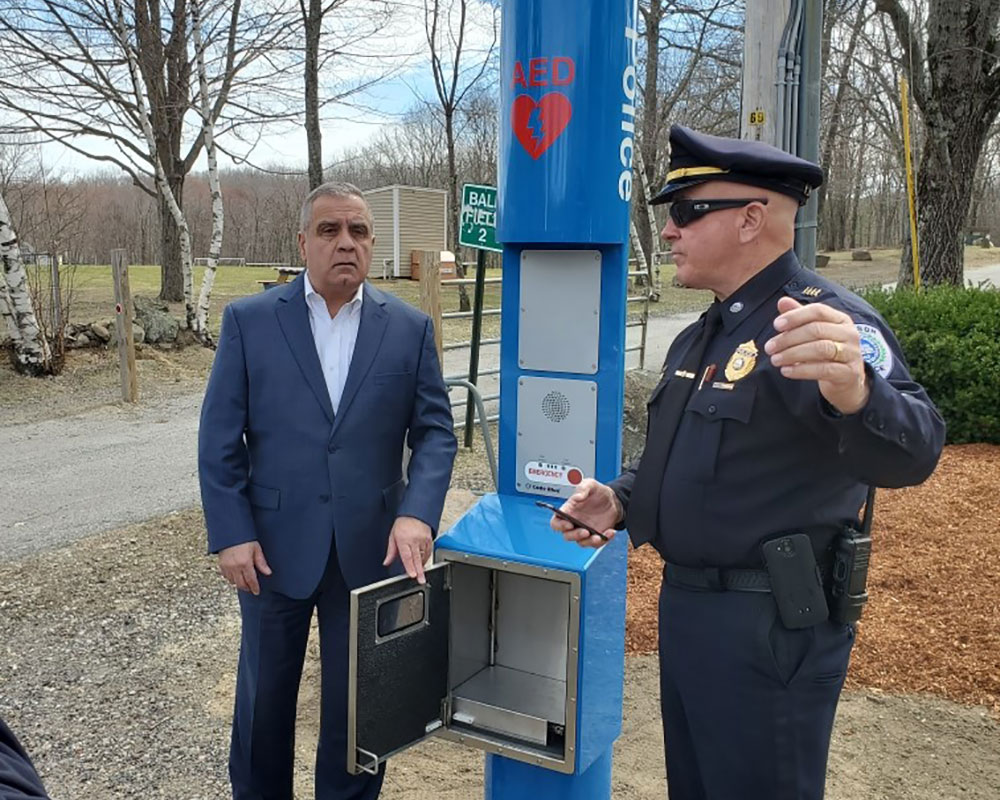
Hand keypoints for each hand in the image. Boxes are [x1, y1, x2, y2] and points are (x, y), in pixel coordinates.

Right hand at [218, 541, 271, 594]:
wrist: (230, 532)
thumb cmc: (245, 538)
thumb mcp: (256, 548)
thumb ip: (261, 562)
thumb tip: (267, 572)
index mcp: (245, 563)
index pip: (251, 580)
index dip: (254, 587)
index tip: (256, 591)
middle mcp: (235, 567)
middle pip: (241, 584)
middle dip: (247, 588)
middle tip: (251, 589)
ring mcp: (226, 566)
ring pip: (233, 582)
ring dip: (239, 584)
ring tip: (244, 582)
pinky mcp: (221, 565)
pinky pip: (226, 577)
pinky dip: (231, 579)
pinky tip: (236, 576)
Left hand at [384, 516, 432, 583]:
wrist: (415, 512)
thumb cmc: (403, 523)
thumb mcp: (393, 536)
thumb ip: (391, 551)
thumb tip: (386, 562)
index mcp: (404, 539)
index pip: (407, 556)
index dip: (409, 566)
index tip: (412, 575)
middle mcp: (414, 540)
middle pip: (417, 558)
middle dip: (419, 571)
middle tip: (421, 580)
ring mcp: (423, 540)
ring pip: (423, 556)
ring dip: (421, 566)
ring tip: (420, 574)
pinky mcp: (430, 539)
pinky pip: (429, 552)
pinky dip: (425, 559)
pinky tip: (422, 563)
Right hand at [549, 479, 620, 548]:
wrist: (613, 500)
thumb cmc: (597, 492)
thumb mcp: (590, 484)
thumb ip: (583, 488)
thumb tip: (577, 498)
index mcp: (568, 511)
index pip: (556, 522)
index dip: (559, 525)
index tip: (568, 524)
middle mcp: (574, 523)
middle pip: (567, 535)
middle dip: (575, 535)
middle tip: (585, 531)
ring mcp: (585, 531)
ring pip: (582, 542)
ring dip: (590, 541)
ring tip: (599, 536)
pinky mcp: (596, 536)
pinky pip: (597, 544)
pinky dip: (604, 540)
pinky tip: (610, 532)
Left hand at [765, 297, 869, 414]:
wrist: (847, 381)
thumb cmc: (827, 353)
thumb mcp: (814, 334)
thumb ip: (799, 317)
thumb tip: (782, 301)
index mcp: (841, 319)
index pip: (818, 311)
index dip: (795, 316)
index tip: (776, 325)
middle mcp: (849, 334)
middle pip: (817, 329)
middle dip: (789, 338)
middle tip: (769, 347)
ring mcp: (852, 354)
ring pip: (821, 349)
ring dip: (793, 354)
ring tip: (775, 359)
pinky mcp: (849, 373)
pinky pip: (824, 370)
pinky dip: (801, 370)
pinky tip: (786, 370)